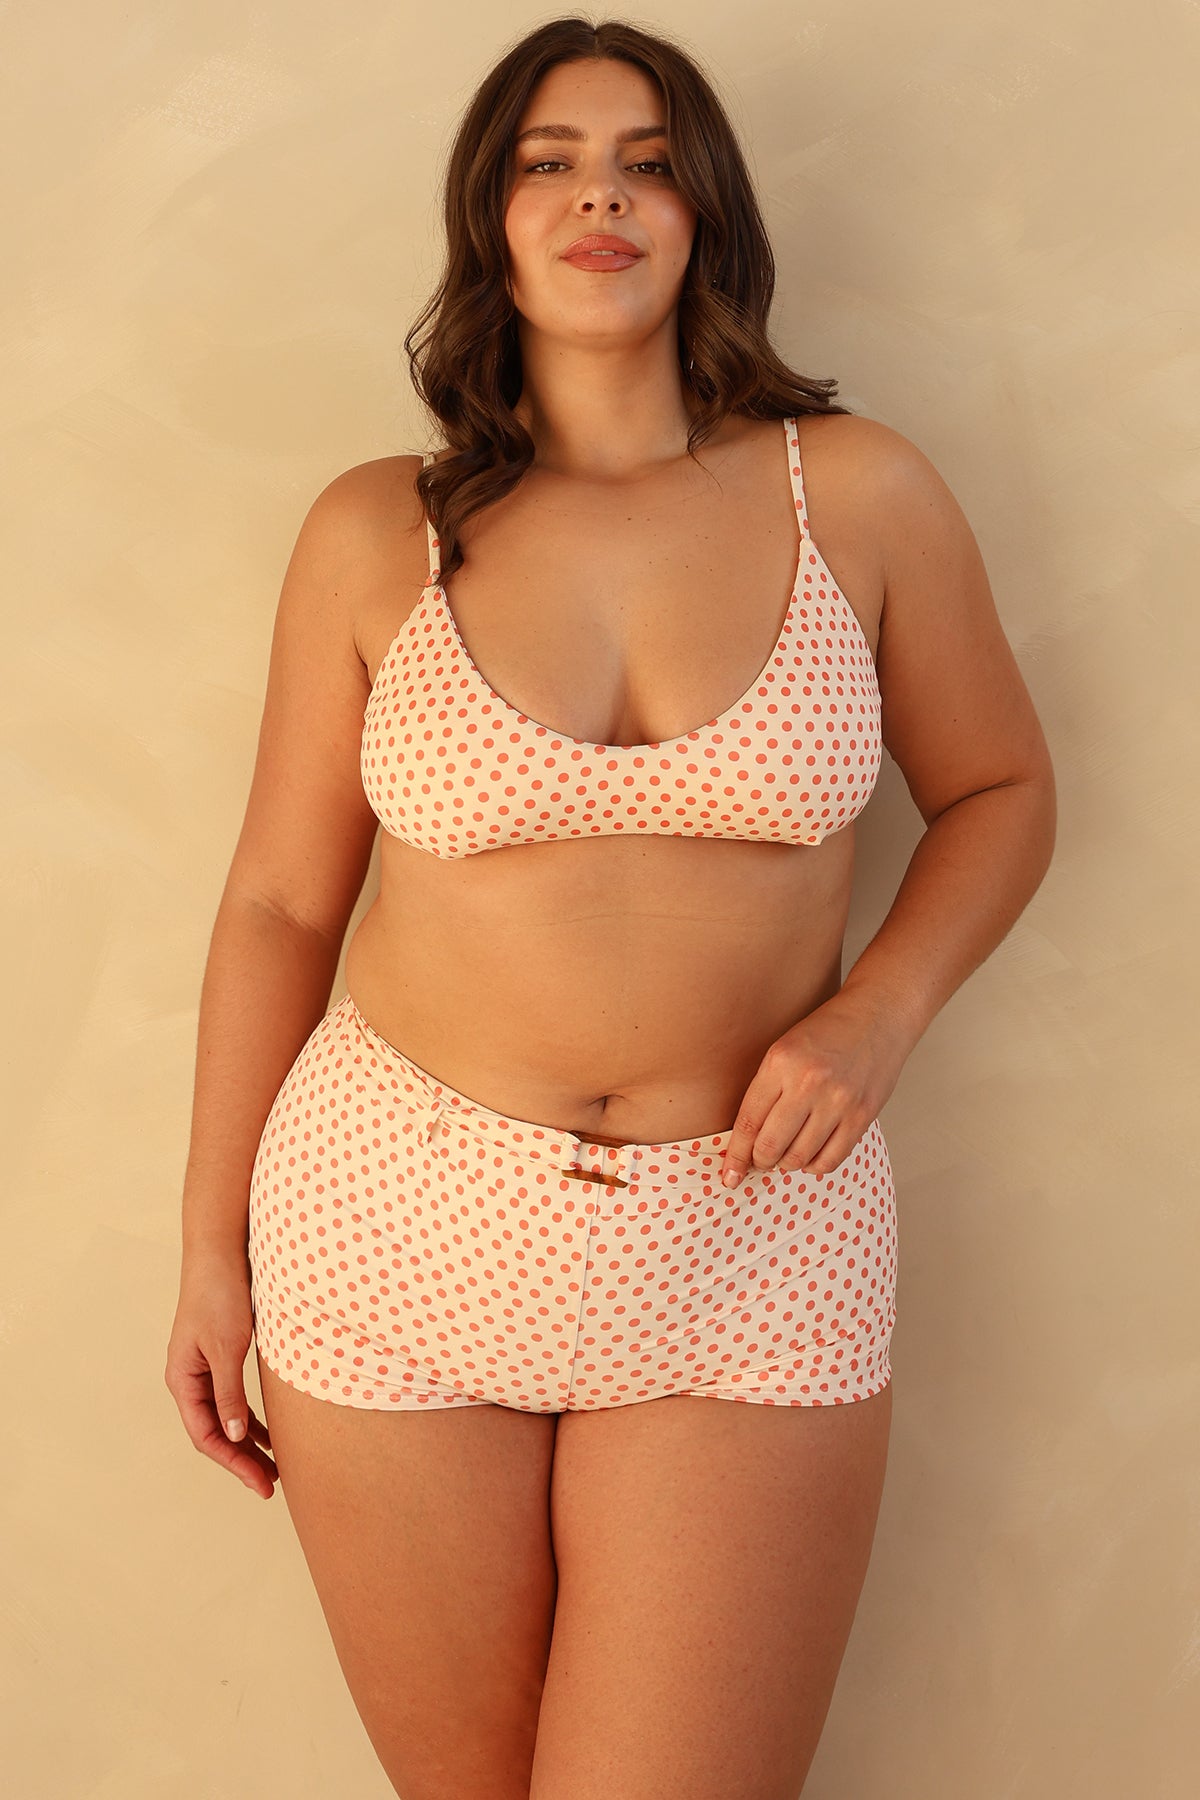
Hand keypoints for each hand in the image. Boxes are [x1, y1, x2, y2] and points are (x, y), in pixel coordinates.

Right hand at [164, 1248, 277, 1499]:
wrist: (220, 1252)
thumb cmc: (221, 1296)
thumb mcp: (228, 1347)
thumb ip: (229, 1393)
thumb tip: (236, 1435)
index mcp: (183, 1380)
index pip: (206, 1436)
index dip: (234, 1463)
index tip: (261, 1484)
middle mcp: (189, 1380)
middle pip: (214, 1433)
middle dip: (241, 1461)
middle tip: (271, 1486)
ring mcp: (203, 1369)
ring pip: (225, 1419)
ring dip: (247, 1444)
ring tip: (274, 1469)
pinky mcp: (220, 1358)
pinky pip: (233, 1400)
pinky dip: (251, 1419)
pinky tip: (269, 1433)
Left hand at [719, 987, 910, 1185]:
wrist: (877, 1015)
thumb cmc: (825, 1032)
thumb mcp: (784, 1049)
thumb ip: (766, 1090)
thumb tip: (747, 1142)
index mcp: (780, 1062)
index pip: (748, 1121)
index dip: (735, 1154)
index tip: (729, 1174)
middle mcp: (809, 1083)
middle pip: (771, 1146)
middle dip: (759, 1162)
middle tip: (759, 1161)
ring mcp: (838, 1101)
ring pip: (799, 1157)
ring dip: (786, 1165)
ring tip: (785, 1156)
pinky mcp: (862, 1115)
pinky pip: (831, 1159)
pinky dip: (814, 1166)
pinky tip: (809, 1156)